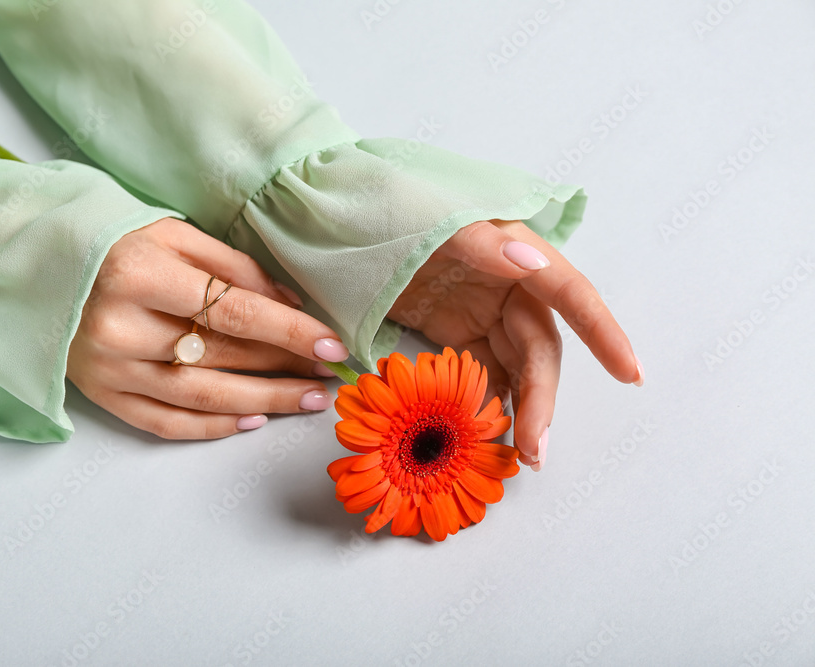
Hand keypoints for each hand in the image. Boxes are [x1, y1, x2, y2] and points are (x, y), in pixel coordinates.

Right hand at [66, 218, 349, 439]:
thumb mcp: (170, 234)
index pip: (234, 312)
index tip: (332, 346)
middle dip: (285, 367)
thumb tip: (290, 305)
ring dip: (265, 402)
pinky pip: (166, 423)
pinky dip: (214, 427)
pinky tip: (253, 420)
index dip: (289, 332)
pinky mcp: (101, 395)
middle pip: (223, 356)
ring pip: (203, 398)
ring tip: (307, 400)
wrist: (27, 265)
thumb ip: (233, 267)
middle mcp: (121, 328)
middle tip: (328, 373)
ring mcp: (109, 369)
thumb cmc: (108, 241)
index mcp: (139, 275)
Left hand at [388, 219, 642, 470]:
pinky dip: (486, 403)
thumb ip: (478, 240)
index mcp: (513, 248)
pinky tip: (488, 436)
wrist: (341, 219)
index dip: (603, 333)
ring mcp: (480, 311)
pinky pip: (480, 373)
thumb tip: (531, 260)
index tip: (629, 374)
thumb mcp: (431, 217)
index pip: (569, 294)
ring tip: (522, 455)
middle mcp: (507, 284)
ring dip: (521, 410)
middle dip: (543, 399)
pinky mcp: (454, 332)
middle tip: (535, 449)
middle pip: (539, 349)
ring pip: (515, 368)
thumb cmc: (390, 205)